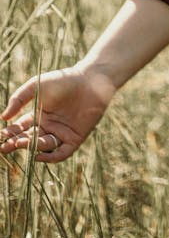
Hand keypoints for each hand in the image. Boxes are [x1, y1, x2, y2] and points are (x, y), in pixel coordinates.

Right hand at [1, 64, 115, 163]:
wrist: (91, 80)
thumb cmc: (63, 80)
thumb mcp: (37, 86)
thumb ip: (19, 99)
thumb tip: (3, 117)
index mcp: (39, 115)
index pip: (21, 129)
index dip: (10, 133)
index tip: (1, 136)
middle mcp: (49, 126)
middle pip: (29, 140)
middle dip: (16, 144)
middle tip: (4, 147)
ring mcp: (61, 133)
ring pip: (42, 146)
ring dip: (30, 147)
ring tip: (20, 142)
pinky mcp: (75, 138)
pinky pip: (61, 153)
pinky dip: (50, 158)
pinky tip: (38, 155)